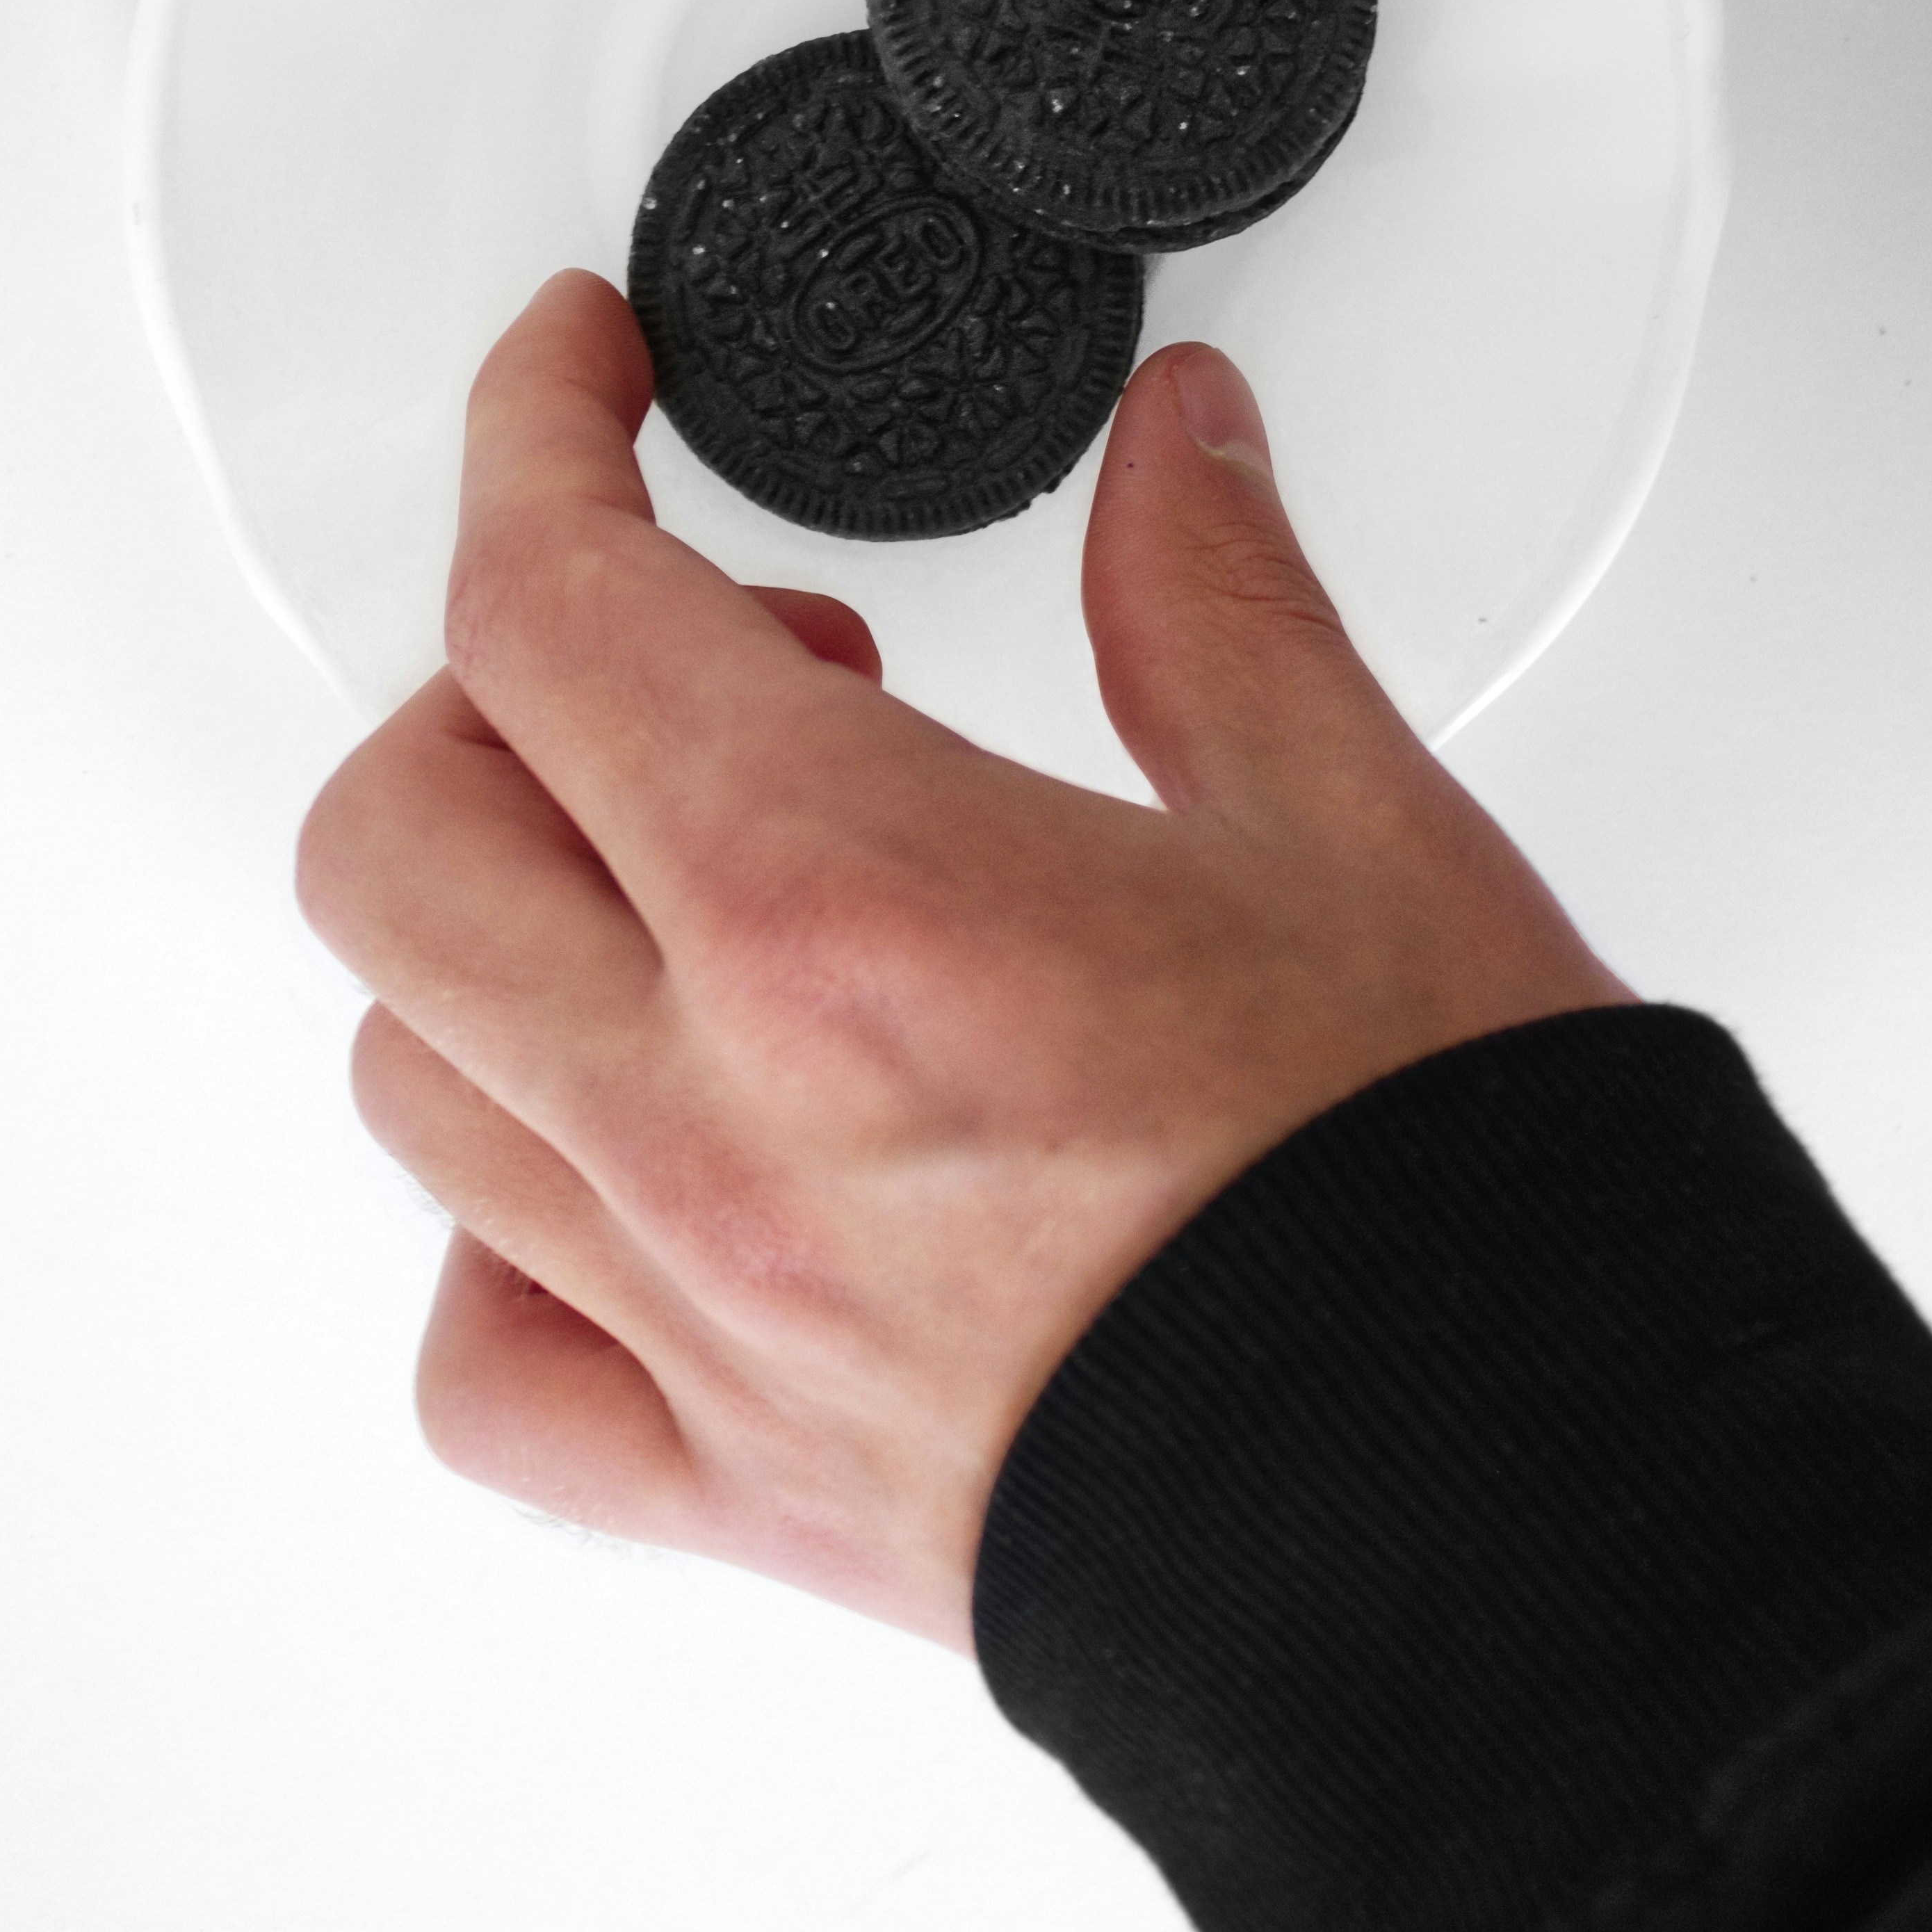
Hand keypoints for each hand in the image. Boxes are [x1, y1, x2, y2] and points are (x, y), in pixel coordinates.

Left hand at [297, 269, 1637, 1658]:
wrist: (1528, 1561)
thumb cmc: (1454, 1225)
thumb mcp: (1360, 831)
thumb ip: (1221, 600)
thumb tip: (1181, 446)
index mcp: (848, 908)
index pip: (547, 603)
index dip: (534, 432)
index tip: (580, 369)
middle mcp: (715, 1118)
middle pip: (404, 829)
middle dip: (513, 687)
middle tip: (720, 667)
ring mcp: (700, 1317)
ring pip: (411, 1067)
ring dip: (505, 928)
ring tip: (701, 895)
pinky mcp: (737, 1489)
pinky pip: (487, 1362)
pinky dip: (505, 1241)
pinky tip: (634, 1170)